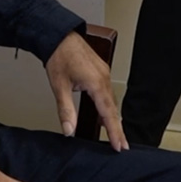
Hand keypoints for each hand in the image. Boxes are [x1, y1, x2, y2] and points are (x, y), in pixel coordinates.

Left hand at [45, 31, 127, 150]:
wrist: (58, 35)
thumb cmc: (58, 56)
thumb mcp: (59, 86)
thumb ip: (65, 111)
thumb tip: (69, 130)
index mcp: (96, 83)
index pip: (108, 114)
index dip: (114, 132)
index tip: (119, 146)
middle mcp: (104, 78)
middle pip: (114, 109)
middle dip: (118, 129)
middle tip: (122, 146)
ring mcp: (104, 73)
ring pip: (112, 101)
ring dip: (114, 118)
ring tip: (117, 135)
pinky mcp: (101, 71)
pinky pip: (108, 92)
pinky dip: (110, 106)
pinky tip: (107, 114)